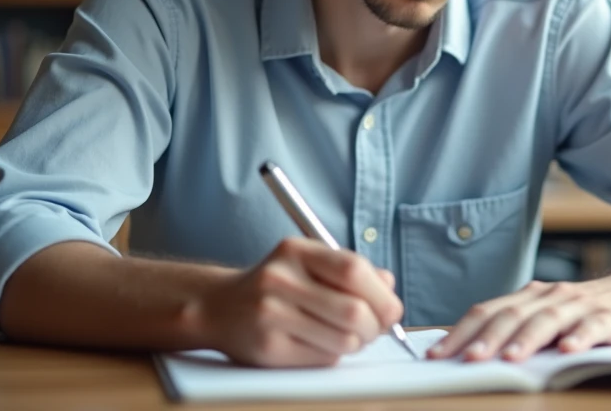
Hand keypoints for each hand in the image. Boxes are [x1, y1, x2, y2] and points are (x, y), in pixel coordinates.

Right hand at [183, 237, 402, 366]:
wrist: (218, 307)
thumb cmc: (276, 286)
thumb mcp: (309, 263)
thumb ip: (350, 271)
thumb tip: (389, 286)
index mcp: (297, 251)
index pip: (354, 271)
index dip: (382, 295)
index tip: (392, 310)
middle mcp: (281, 279)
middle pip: (352, 310)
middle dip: (374, 327)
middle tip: (373, 330)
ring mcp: (270, 314)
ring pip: (342, 340)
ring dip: (356, 344)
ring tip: (348, 338)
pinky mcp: (267, 348)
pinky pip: (322, 359)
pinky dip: (334, 356)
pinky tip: (322, 345)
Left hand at [427, 268, 610, 362]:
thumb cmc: (584, 311)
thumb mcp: (545, 315)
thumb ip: (515, 328)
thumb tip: (469, 352)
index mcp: (529, 296)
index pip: (488, 311)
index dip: (461, 332)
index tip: (437, 355)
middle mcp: (550, 296)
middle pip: (513, 315)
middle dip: (487, 338)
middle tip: (466, 360)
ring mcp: (580, 305)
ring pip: (549, 319)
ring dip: (527, 339)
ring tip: (510, 358)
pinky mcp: (610, 317)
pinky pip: (593, 326)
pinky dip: (580, 337)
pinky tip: (569, 350)